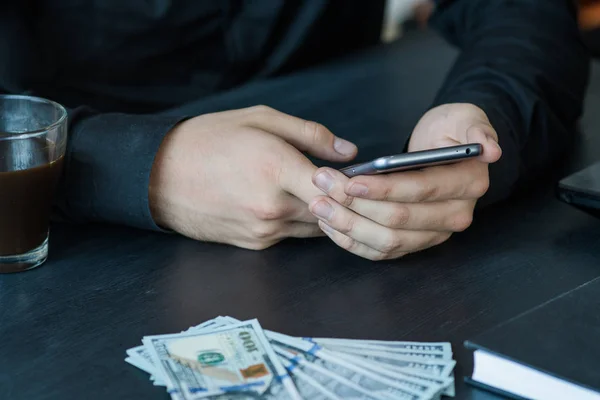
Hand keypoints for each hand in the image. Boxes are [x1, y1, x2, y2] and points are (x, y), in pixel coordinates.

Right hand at [149, 105, 356, 249]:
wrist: (159, 176)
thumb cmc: (208, 140)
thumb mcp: (260, 119)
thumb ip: (310, 134)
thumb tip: (348, 151)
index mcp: (277, 169)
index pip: (339, 189)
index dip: (358, 186)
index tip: (363, 177)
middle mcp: (273, 206)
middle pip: (332, 212)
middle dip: (345, 201)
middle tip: (349, 185)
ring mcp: (264, 229)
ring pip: (315, 227)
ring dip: (325, 213)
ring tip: (319, 192)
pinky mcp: (254, 243)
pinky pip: (291, 235)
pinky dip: (300, 221)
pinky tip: (291, 202)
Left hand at [309, 103, 501, 259]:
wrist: (445, 150)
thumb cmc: (449, 131)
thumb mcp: (465, 118)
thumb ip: (477, 129)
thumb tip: (491, 149)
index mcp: (468, 184)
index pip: (421, 191)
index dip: (383, 188)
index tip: (350, 181)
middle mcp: (455, 216)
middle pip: (399, 220)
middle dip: (356, 205)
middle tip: (322, 186)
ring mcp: (433, 234)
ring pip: (387, 241)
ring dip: (348, 226)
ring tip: (319, 205)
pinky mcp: (414, 243)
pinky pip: (380, 252)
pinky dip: (352, 241)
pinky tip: (329, 224)